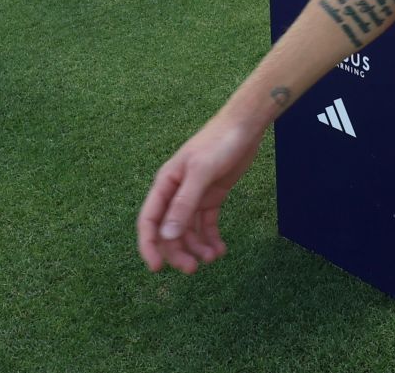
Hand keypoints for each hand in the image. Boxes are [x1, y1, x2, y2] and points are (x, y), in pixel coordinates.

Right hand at [137, 112, 266, 273]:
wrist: (245, 126)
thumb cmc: (219, 142)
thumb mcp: (201, 172)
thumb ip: (184, 204)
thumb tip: (167, 235)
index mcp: (165, 184)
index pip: (149, 220)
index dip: (149, 246)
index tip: (157, 268)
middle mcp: (176, 192)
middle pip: (169, 231)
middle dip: (178, 252)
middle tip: (192, 269)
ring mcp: (194, 196)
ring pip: (188, 231)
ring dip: (197, 248)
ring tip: (213, 258)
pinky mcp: (212, 197)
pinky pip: (206, 224)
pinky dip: (211, 239)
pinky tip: (220, 249)